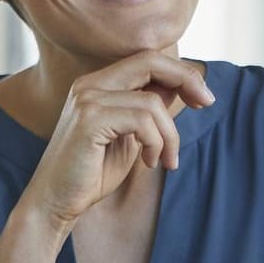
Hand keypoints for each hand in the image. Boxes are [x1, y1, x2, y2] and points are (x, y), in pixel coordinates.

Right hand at [21, 52, 213, 228]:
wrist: (56, 203)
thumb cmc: (92, 174)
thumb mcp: (130, 137)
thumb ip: (148, 110)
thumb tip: (181, 86)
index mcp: (97, 84)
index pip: (147, 59)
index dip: (180, 72)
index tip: (203, 97)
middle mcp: (89, 84)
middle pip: (150, 61)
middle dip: (186, 79)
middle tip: (207, 103)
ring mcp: (87, 99)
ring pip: (152, 102)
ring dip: (169, 135)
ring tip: (165, 160)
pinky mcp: (89, 120)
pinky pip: (142, 120)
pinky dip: (156, 142)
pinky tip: (150, 162)